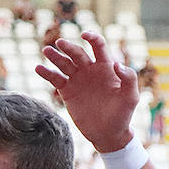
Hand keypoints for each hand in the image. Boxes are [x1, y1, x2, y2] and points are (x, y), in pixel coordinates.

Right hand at [35, 30, 139, 153]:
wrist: (108, 134)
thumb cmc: (123, 115)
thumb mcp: (131, 97)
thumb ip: (128, 79)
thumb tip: (117, 64)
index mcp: (106, 67)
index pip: (98, 46)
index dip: (92, 38)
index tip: (84, 35)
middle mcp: (90, 70)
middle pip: (78, 53)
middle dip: (69, 48)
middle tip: (60, 44)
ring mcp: (77, 80)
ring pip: (64, 64)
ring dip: (55, 56)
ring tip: (47, 51)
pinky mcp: (67, 91)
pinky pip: (55, 79)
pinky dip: (46, 73)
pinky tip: (38, 68)